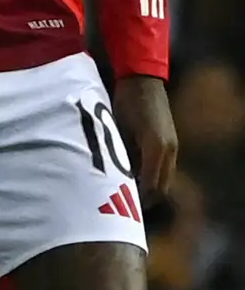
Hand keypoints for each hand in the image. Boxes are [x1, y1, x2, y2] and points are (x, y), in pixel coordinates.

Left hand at [119, 72, 177, 202]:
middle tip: (123, 206)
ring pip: (163, 178)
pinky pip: (163, 167)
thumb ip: (123, 154)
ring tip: (127, 195)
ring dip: (149, 187)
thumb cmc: (127, 102)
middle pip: (161, 186)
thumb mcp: (120, 129)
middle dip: (145, 198)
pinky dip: (151, 176)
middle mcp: (168, 150)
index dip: (138, 199)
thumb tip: (118, 178)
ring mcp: (171, 146)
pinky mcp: (169, 141)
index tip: (121, 209)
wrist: (141, 79)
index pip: (151, 185)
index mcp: (156, 147)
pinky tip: (133, 178)